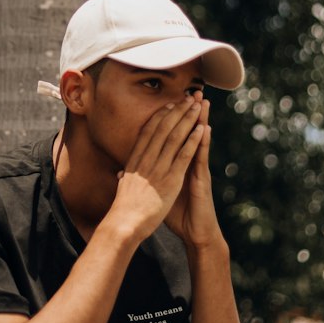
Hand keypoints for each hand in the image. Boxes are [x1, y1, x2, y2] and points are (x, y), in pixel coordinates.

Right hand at [108, 97, 205, 243]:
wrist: (124, 224)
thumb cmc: (122, 211)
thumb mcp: (122, 190)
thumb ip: (125, 178)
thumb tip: (122, 173)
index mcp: (134, 161)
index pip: (148, 132)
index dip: (160, 117)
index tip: (169, 105)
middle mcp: (145, 160)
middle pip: (162, 129)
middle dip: (176, 111)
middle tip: (187, 98)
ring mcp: (158, 169)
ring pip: (174, 138)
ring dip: (187, 120)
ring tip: (197, 106)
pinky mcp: (170, 180)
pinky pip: (183, 156)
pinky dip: (193, 141)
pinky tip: (201, 129)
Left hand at [163, 99, 223, 253]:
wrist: (196, 233)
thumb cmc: (178, 215)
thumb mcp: (160, 194)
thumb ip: (148, 181)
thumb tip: (128, 174)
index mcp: (176, 166)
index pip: (174, 138)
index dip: (173, 121)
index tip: (171, 101)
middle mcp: (188, 165)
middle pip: (187, 133)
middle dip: (188, 113)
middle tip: (192, 92)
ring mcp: (196, 171)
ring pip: (198, 141)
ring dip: (200, 120)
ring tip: (202, 102)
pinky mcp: (202, 181)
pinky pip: (201, 159)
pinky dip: (202, 143)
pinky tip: (205, 128)